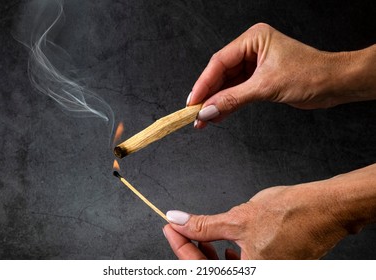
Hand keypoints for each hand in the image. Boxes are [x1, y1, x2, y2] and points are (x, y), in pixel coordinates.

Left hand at [164, 183, 348, 258]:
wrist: (325, 209)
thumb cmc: (290, 214)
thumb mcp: (239, 219)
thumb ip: (204, 225)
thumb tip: (178, 221)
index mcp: (249, 274)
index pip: (198, 266)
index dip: (179, 245)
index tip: (169, 228)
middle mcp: (258, 275)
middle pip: (210, 269)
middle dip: (192, 248)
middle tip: (180, 228)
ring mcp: (267, 271)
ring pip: (226, 269)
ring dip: (209, 252)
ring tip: (201, 235)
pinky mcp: (273, 266)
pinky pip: (243, 266)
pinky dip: (229, 256)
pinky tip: (225, 244)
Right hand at [189, 23, 375, 127]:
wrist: (335, 84)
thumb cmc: (310, 74)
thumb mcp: (266, 87)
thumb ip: (233, 99)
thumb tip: (208, 111)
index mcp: (253, 39)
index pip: (219, 62)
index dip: (203, 83)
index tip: (192, 102)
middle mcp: (252, 49)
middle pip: (221, 74)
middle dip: (209, 96)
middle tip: (195, 114)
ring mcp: (256, 65)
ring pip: (228, 85)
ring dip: (217, 103)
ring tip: (203, 120)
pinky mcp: (260, 79)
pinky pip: (238, 92)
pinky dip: (229, 105)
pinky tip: (218, 116)